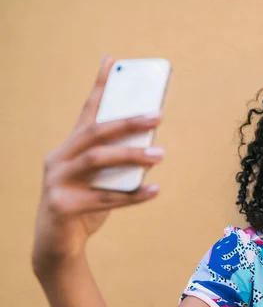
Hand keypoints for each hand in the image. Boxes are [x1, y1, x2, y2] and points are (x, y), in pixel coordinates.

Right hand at [32, 55, 163, 276]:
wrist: (57, 246)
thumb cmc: (83, 207)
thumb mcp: (99, 180)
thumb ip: (116, 164)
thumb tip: (152, 146)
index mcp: (69, 147)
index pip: (86, 111)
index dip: (100, 86)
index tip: (113, 61)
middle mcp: (58, 159)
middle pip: (95, 133)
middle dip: (128, 121)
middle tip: (159, 115)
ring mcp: (57, 182)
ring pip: (98, 161)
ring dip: (132, 156)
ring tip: (161, 153)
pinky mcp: (62, 205)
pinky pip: (105, 199)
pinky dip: (133, 195)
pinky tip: (156, 190)